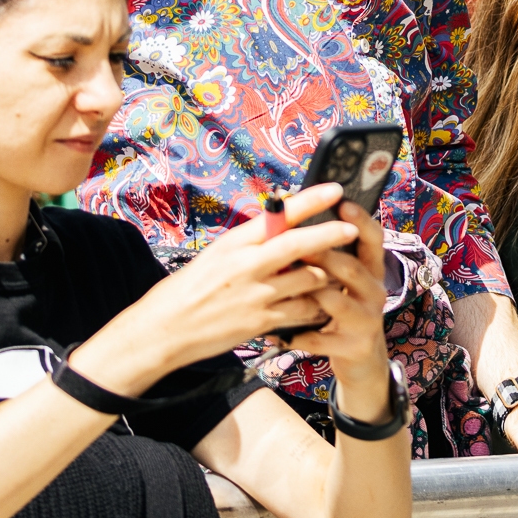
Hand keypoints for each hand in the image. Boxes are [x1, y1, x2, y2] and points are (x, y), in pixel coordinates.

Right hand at [80, 186, 372, 393]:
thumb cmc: (189, 288)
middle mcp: (247, 266)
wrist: (164, 329)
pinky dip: (315, 306)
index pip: (279, 216)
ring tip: (340, 269)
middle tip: (352, 227)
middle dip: (330, 235)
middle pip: (299, 245)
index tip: (335, 189)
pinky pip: (301, 312)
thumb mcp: (217, 255)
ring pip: (307, 280)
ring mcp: (257, 296)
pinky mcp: (261, 323)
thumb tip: (279, 222)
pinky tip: (323, 303)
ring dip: (327, 274)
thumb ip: (249, 242)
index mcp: (236, 243)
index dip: (310, 200)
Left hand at [284, 200, 397, 422]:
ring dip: (306, 292)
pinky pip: (319, 336)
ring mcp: (367, 320)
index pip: (373, 238)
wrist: (361, 362)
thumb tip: (294, 214)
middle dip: (322, 254)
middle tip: (294, 244)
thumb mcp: (343, 281)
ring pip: (334, 299)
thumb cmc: (342, 310)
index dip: (361, 220)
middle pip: (350, 266)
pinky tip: (274, 334)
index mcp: (371, 269)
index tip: (343, 201)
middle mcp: (375, 291)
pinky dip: (295, 335)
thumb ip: (326, 254)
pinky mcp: (355, 346)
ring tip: (280, 287)